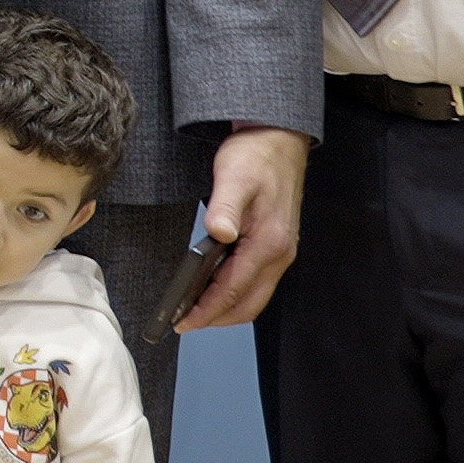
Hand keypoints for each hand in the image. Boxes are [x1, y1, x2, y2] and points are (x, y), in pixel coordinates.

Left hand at [179, 125, 311, 330]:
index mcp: (269, 242)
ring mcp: (281, 252)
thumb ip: (225, 208)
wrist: (279, 140)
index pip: (235, 289)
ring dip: (226, 308)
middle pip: (249, 303)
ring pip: (255, 296)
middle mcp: (280, 254)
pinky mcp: (276, 246)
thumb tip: (220, 234)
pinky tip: (213, 288)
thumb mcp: (234, 177)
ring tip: (194, 310)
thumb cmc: (255, 156)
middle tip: (184, 322)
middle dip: (217, 318)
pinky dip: (235, 293)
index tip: (183, 323)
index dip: (208, 310)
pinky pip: (256, 282)